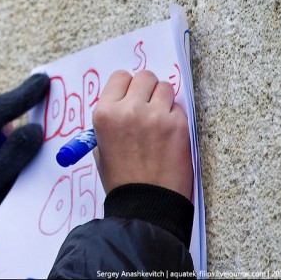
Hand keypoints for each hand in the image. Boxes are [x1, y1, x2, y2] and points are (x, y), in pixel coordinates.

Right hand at [92, 70, 192, 200]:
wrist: (145, 204)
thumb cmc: (122, 179)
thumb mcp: (102, 146)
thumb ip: (113, 119)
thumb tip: (127, 100)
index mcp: (105, 114)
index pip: (119, 77)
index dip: (127, 86)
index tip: (132, 95)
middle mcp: (128, 110)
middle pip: (144, 76)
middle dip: (147, 88)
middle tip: (148, 104)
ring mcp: (154, 116)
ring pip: (165, 87)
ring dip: (163, 100)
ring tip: (159, 120)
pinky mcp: (177, 125)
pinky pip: (179, 107)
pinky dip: (175, 117)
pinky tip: (168, 135)